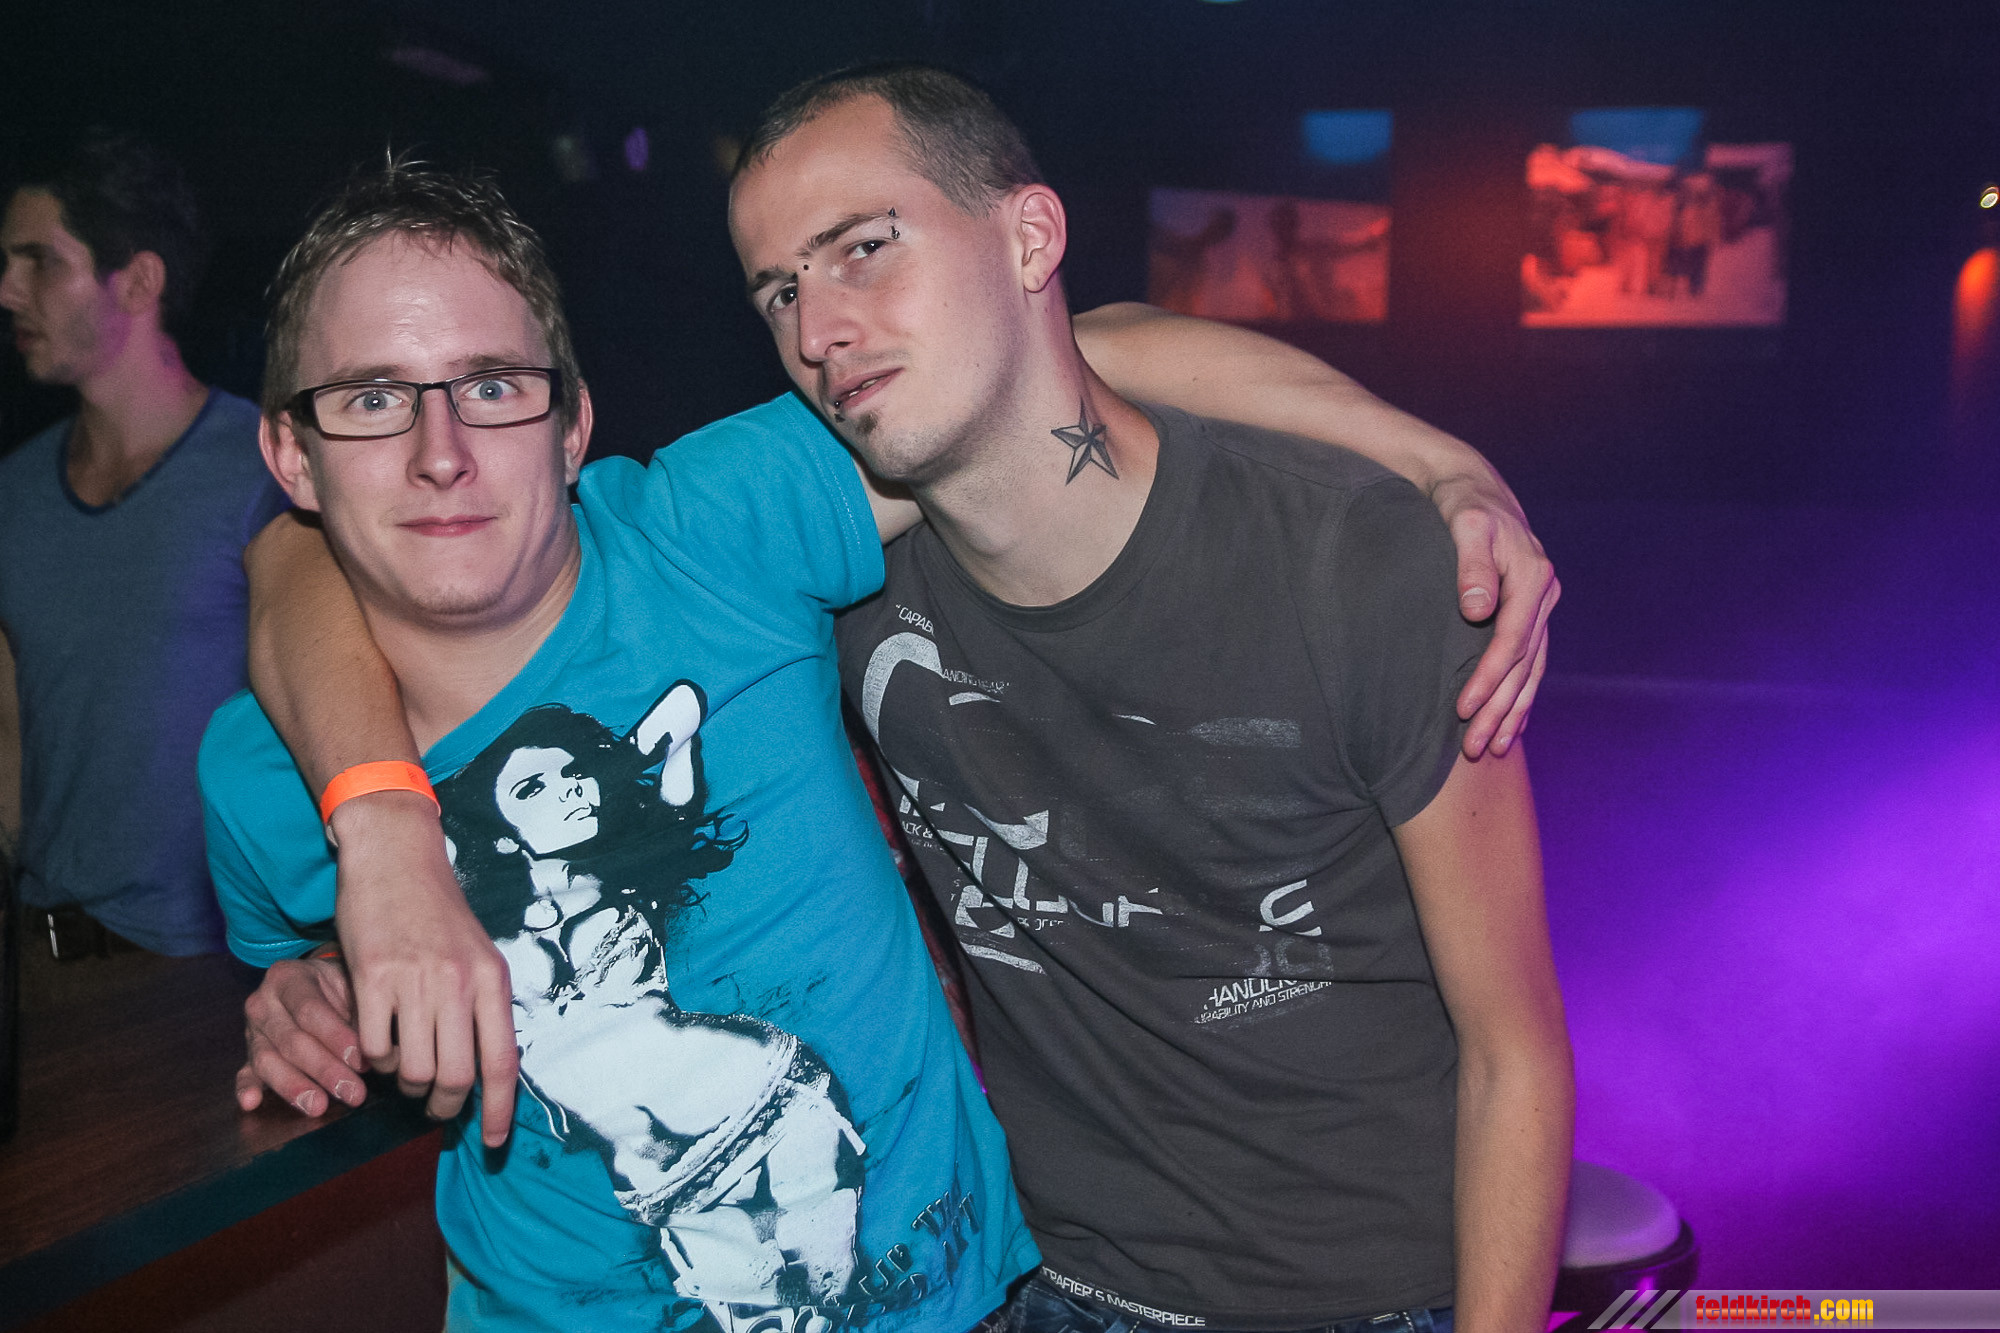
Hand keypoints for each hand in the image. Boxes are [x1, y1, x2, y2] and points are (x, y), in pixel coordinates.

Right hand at [237, 955, 366, 1116]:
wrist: (314, 982)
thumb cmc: (338, 986)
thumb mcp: (351, 985)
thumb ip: (361, 1014)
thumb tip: (386, 1051)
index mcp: (287, 977)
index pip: (310, 1011)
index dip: (336, 1038)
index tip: (362, 1061)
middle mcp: (263, 1002)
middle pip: (291, 1041)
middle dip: (324, 1070)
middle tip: (352, 1092)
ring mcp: (252, 1030)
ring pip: (268, 1061)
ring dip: (295, 1087)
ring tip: (318, 1106)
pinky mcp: (248, 1053)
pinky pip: (244, 1072)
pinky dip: (246, 1088)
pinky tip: (251, 1103)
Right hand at [329, 790, 519, 1145]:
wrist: (396, 858)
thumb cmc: (437, 912)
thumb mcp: (478, 954)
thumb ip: (482, 1006)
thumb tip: (487, 1068)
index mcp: (493, 980)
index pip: (503, 1062)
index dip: (499, 1111)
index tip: (494, 1144)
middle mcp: (459, 982)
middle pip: (455, 1078)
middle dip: (442, 1106)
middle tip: (431, 1105)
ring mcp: (414, 980)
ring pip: (412, 1070)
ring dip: (405, 1083)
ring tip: (403, 1067)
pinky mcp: (371, 977)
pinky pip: (372, 1048)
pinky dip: (372, 1059)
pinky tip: (374, 1043)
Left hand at [1434, 477, 1559, 758]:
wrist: (1473, 487)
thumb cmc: (1462, 505)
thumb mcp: (1464, 525)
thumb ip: (1471, 565)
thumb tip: (1476, 608)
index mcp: (1533, 577)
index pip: (1510, 641)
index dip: (1487, 679)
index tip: (1461, 710)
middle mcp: (1544, 595)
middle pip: (1523, 664)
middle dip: (1499, 708)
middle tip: (1474, 748)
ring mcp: (1541, 605)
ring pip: (1531, 669)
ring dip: (1513, 710)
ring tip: (1495, 747)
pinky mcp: (1531, 611)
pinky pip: (1531, 660)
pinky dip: (1521, 693)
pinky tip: (1512, 721)